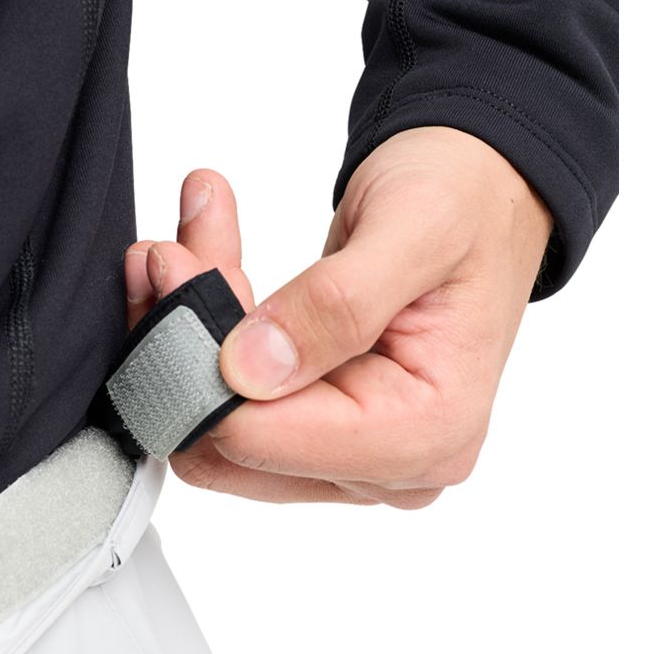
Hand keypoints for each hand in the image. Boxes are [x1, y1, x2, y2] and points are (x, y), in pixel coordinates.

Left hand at [123, 127, 551, 507]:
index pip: (262, 438)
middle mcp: (391, 466)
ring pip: (216, 425)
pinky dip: (204, 334)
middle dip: (183, 347)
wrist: (483, 187)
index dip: (198, 362)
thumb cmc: (468, 198)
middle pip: (228, 443)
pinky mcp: (319, 430)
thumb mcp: (413, 228)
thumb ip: (335, 304)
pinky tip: (201, 264)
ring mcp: (352, 455)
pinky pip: (231, 402)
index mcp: (425, 433)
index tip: (177, 273)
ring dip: (186, 334)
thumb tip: (248, 369)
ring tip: (184, 246)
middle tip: (170, 253)